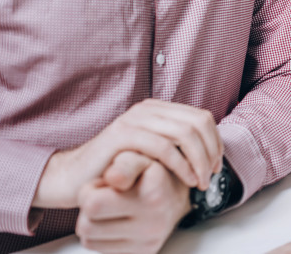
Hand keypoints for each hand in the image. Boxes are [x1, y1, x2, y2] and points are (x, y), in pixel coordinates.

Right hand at [33, 99, 222, 207]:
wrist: (74, 177)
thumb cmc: (117, 168)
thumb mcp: (152, 151)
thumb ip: (176, 144)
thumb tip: (212, 152)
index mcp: (158, 109)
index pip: (201, 118)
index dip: (215, 142)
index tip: (216, 166)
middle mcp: (147, 109)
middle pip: (197, 124)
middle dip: (211, 152)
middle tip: (212, 176)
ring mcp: (134, 119)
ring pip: (185, 133)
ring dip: (200, 160)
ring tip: (202, 182)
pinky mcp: (122, 136)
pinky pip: (164, 148)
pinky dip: (181, 165)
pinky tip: (187, 180)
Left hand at [76, 157, 190, 253]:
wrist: (176, 197)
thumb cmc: (151, 174)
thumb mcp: (141, 158)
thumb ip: (125, 163)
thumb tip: (113, 177)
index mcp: (153, 192)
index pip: (94, 203)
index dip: (90, 189)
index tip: (105, 181)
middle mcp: (154, 220)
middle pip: (87, 222)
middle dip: (88, 203)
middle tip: (102, 193)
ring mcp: (147, 240)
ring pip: (89, 236)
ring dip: (92, 221)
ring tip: (108, 207)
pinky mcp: (141, 253)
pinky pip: (99, 248)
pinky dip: (100, 234)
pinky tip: (114, 221)